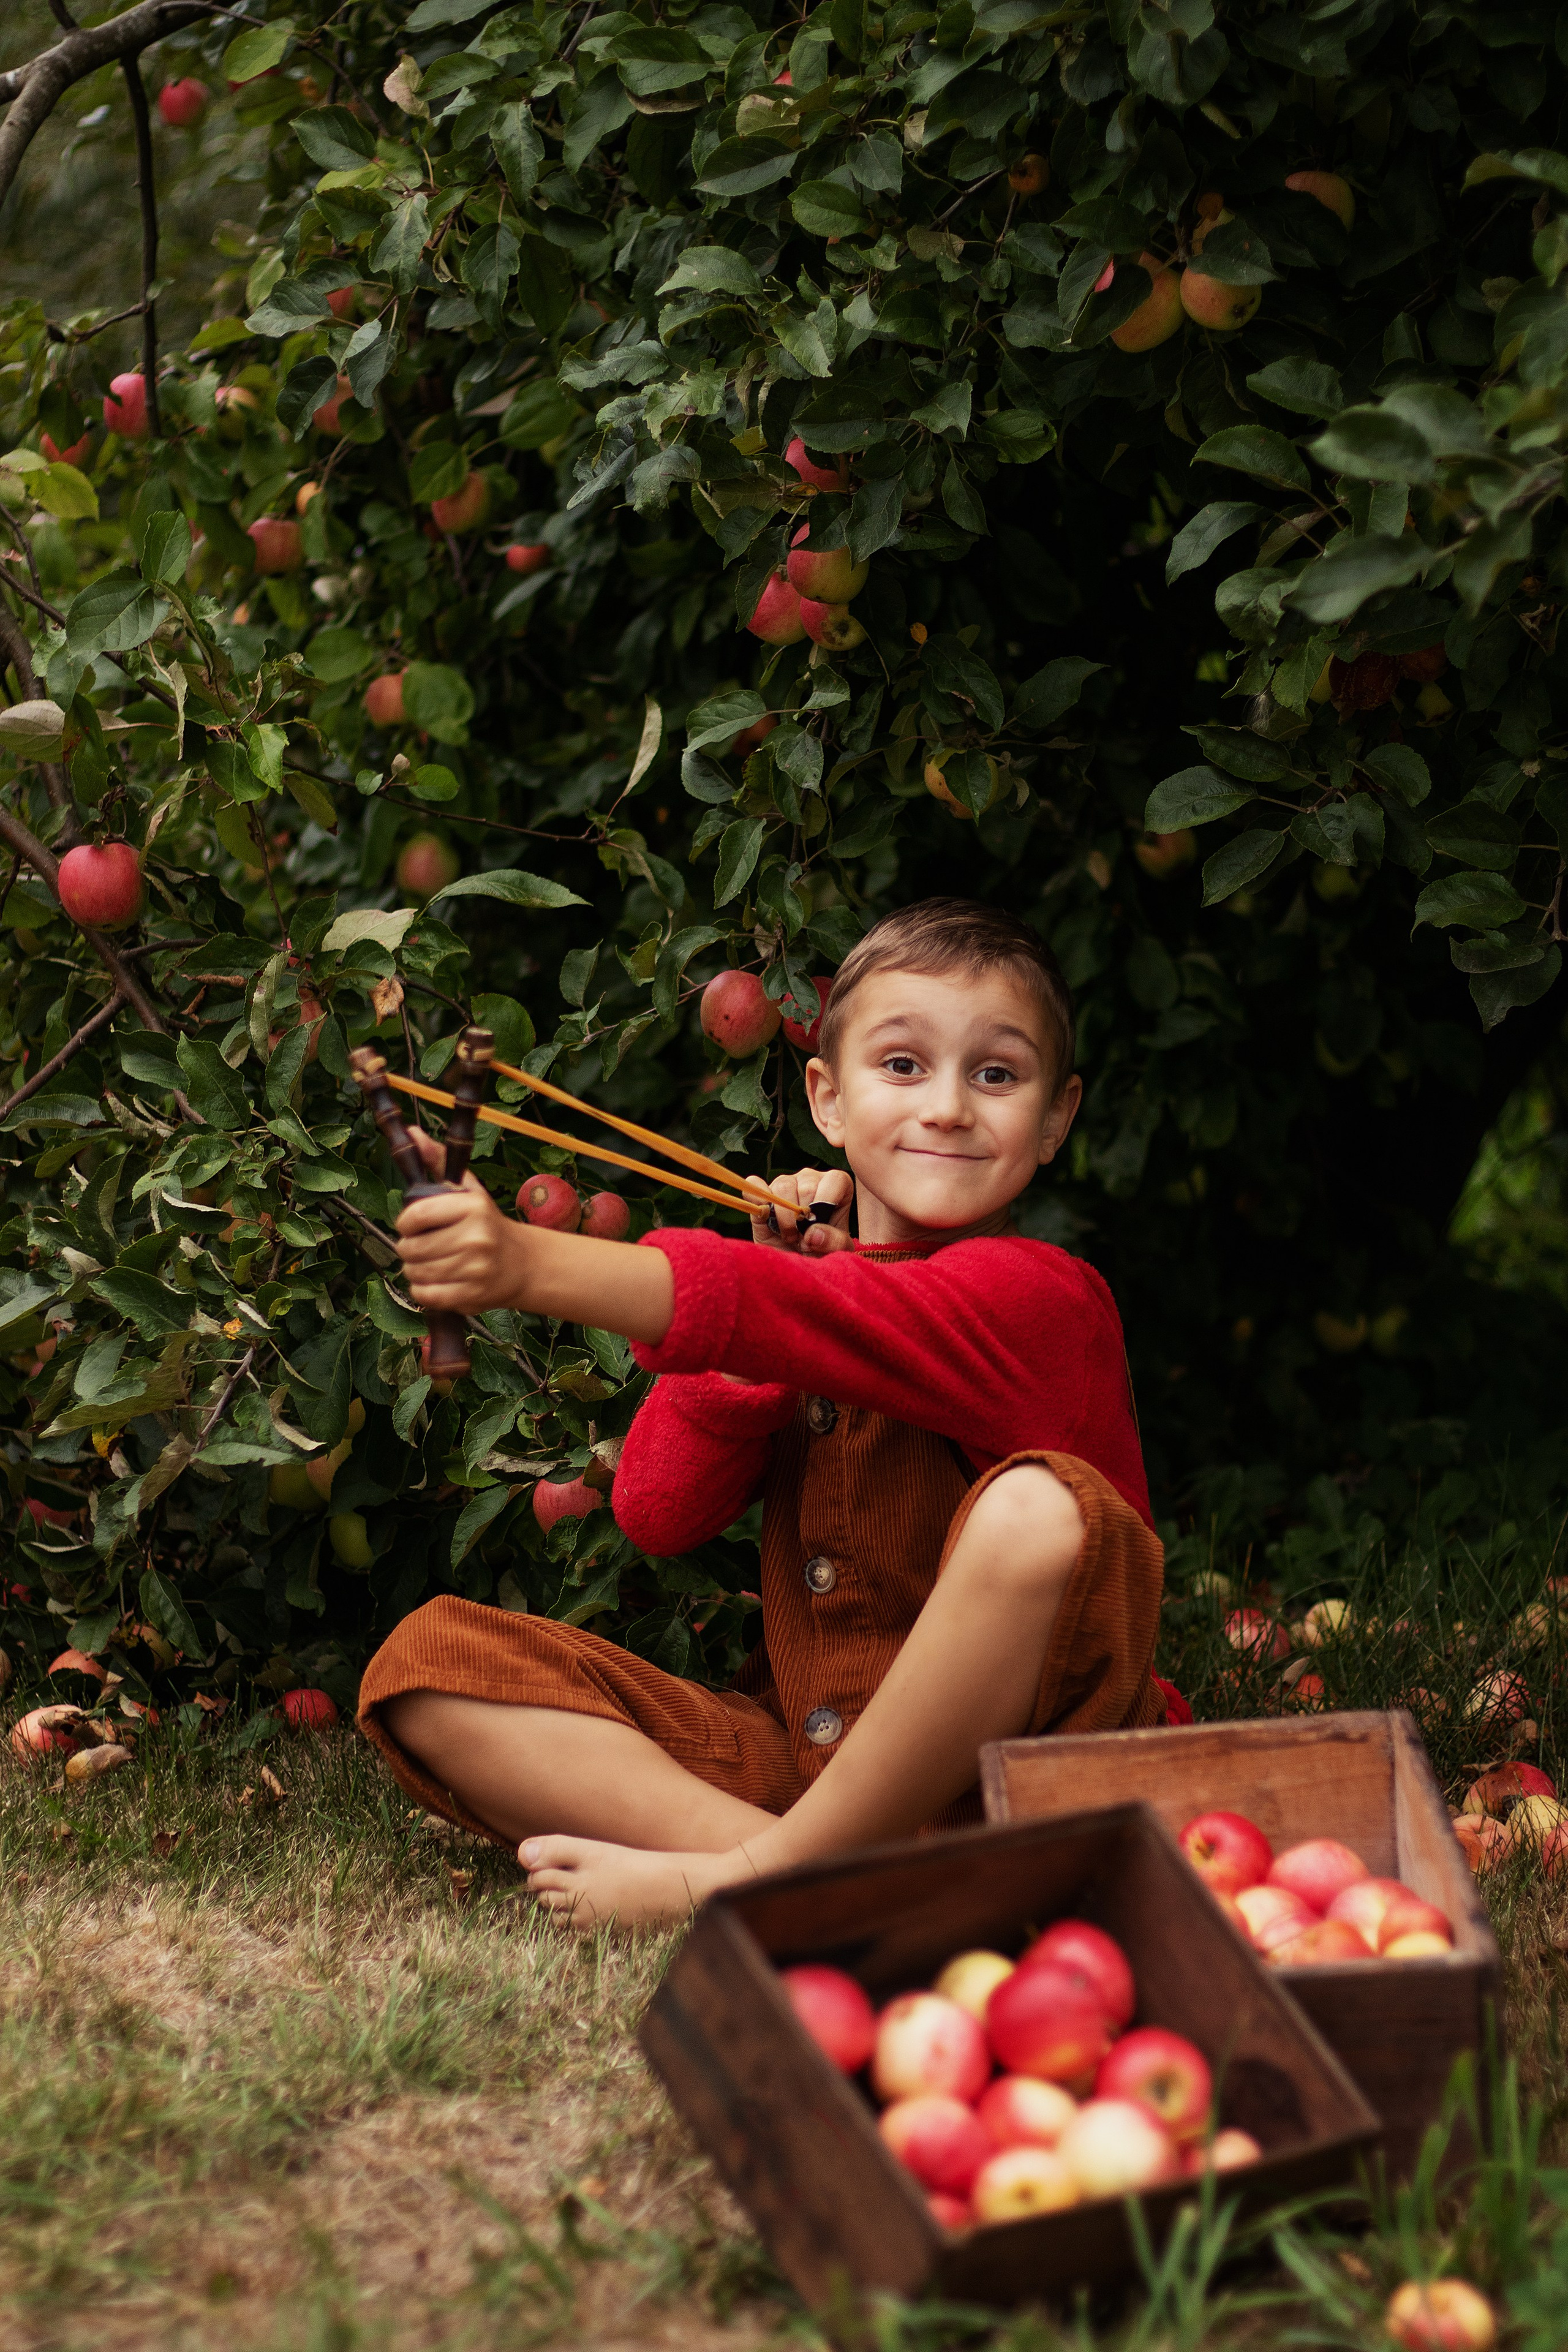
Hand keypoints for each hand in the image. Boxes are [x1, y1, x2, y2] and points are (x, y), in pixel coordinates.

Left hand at [395, 1126, 525, 1315]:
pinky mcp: (472, 1295)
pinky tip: (436, 1281)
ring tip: (431, 1263)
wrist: (522, 1264)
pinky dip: (423, 1290)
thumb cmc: (487, 1223)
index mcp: (471, 1207)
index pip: (414, 1215)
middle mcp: (475, 1237)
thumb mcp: (467, 1190)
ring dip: (415, 1270)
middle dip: (410, 1248)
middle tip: (424, 1246)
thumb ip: (438, 1162)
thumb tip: (412, 1134)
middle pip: (410, 1248)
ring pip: (415, 1272)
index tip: (414, 1225)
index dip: (406, 1223)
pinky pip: (426, 1296)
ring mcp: (474, 1269)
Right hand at [746, 1165, 853, 1256]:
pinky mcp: (761, 1192)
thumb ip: (834, 1240)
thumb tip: (813, 1232)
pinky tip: (766, 1218)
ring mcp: (785, 1183)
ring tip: (790, 1236)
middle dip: (804, 1219)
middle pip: (807, 1187)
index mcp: (836, 1185)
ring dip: (784, 1219)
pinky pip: (754, 1185)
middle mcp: (810, 1179)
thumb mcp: (837, 1250)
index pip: (834, 1180)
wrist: (798, 1261)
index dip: (826, 1204)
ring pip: (782, 1188)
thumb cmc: (822, 1250)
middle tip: (804, 1239)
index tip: (819, 1226)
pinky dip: (757, 1199)